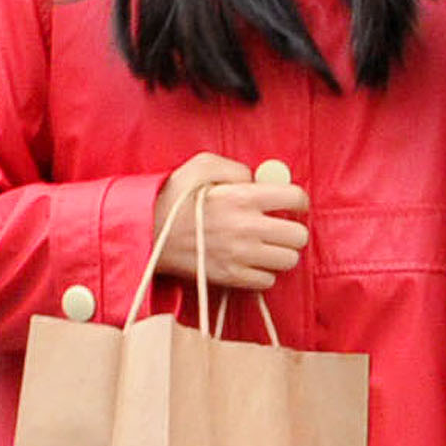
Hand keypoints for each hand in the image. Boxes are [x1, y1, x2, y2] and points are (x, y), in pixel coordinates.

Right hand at [153, 153, 309, 291]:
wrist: (146, 231)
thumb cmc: (174, 196)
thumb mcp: (202, 165)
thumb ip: (236, 168)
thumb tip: (259, 180)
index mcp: (243, 197)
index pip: (296, 198)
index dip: (299, 200)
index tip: (292, 204)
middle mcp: (247, 228)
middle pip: (299, 235)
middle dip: (293, 229)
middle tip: (279, 227)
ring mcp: (240, 256)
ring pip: (288, 260)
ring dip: (281, 253)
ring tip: (267, 246)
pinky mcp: (231, 277)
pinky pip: (268, 281)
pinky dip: (264, 272)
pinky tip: (251, 261)